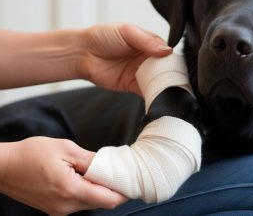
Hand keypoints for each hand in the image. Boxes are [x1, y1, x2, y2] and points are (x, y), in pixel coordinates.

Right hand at [0, 137, 126, 214]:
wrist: (3, 167)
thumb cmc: (32, 154)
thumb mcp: (65, 149)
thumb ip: (90, 160)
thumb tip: (110, 166)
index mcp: (71, 190)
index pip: (107, 199)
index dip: (123, 192)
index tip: (133, 180)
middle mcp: (66, 207)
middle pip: (101, 203)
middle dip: (113, 190)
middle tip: (121, 173)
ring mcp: (58, 211)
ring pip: (90, 204)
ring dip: (100, 191)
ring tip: (105, 173)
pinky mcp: (53, 209)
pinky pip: (78, 203)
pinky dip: (87, 193)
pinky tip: (88, 178)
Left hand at [81, 23, 171, 93]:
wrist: (81, 53)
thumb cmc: (102, 36)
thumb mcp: (127, 31)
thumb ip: (147, 40)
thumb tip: (167, 51)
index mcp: (149, 43)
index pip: (167, 52)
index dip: (174, 59)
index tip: (179, 66)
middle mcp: (147, 59)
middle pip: (166, 69)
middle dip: (172, 75)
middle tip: (178, 81)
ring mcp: (141, 73)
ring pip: (158, 81)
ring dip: (165, 86)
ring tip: (172, 90)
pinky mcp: (133, 86)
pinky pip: (147, 92)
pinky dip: (154, 95)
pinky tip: (159, 97)